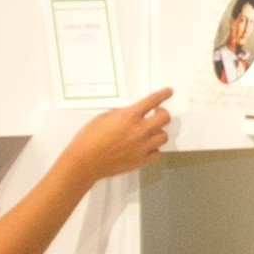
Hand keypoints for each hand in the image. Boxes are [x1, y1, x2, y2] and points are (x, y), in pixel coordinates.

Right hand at [62, 90, 180, 187]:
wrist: (85, 161)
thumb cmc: (89, 140)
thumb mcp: (104, 117)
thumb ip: (121, 115)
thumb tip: (130, 114)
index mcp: (129, 116)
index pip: (153, 100)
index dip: (163, 94)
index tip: (168, 92)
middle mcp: (139, 131)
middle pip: (165, 118)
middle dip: (162, 113)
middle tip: (157, 113)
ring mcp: (142, 147)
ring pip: (164, 136)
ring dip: (158, 132)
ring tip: (150, 132)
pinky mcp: (140, 161)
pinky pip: (157, 153)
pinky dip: (154, 149)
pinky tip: (147, 147)